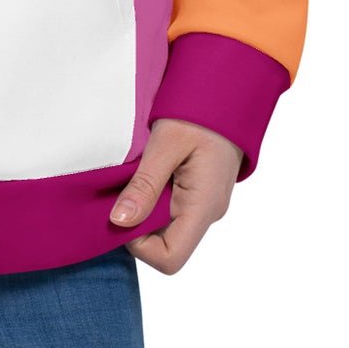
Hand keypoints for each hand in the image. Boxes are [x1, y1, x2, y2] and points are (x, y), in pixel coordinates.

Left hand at [109, 118, 240, 274]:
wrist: (229, 89)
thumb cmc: (201, 112)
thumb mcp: (167, 143)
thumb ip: (145, 184)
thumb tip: (119, 222)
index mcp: (203, 207)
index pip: (169, 258)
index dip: (138, 244)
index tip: (121, 210)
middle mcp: (208, 213)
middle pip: (166, 244)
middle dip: (137, 224)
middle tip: (120, 187)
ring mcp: (205, 203)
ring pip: (167, 226)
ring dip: (144, 207)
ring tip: (133, 174)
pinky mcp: (200, 191)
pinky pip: (172, 208)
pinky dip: (153, 196)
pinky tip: (145, 170)